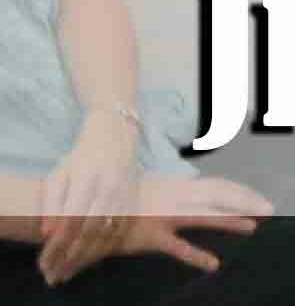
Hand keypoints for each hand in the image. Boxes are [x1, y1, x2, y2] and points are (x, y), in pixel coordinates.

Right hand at [36, 175, 270, 286]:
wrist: (87, 209)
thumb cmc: (120, 197)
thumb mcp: (152, 188)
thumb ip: (174, 190)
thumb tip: (192, 190)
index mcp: (177, 185)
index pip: (216, 185)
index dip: (240, 190)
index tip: (260, 196)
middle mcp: (175, 197)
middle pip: (219, 196)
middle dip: (246, 201)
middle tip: (270, 208)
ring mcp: (164, 216)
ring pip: (205, 217)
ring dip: (230, 221)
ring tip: (253, 228)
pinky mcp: (151, 237)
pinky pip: (178, 247)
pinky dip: (197, 256)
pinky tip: (213, 265)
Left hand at [37, 116, 138, 281]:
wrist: (116, 135)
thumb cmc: (82, 155)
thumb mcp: (59, 173)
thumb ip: (53, 203)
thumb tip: (49, 234)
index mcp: (86, 182)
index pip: (70, 223)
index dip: (57, 246)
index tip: (44, 263)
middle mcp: (108, 191)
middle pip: (89, 233)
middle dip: (71, 257)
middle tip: (56, 275)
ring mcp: (124, 197)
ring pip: (107, 234)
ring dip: (87, 257)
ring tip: (71, 271)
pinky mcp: (134, 201)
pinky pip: (120, 230)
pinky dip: (106, 248)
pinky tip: (93, 257)